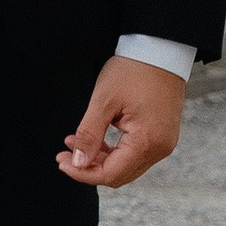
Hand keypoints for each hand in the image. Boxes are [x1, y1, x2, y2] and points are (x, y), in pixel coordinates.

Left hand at [58, 55, 185, 188]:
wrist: (160, 51)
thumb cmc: (133, 71)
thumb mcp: (103, 101)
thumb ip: (89, 135)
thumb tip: (78, 162)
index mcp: (148, 141)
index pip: (111, 174)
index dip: (83, 172)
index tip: (62, 162)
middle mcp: (160, 148)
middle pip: (120, 174)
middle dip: (89, 167)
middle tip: (64, 154)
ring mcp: (163, 142)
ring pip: (126, 166)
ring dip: (100, 159)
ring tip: (74, 143)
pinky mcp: (162, 135)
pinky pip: (135, 153)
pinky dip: (114, 151)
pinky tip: (95, 139)